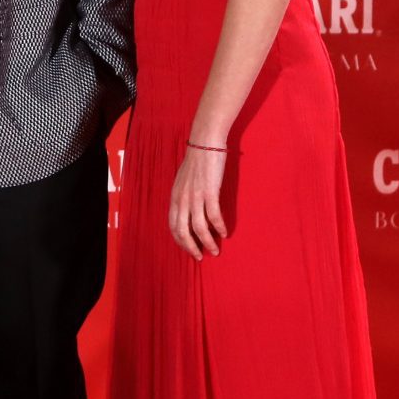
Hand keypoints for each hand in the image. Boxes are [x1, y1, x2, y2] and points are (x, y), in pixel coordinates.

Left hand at [168, 144, 228, 259]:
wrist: (205, 142)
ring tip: (215, 250)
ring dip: (207, 242)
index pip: (173, 226)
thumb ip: (184, 197)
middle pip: (183, 232)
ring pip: (198, 228)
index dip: (181, 242)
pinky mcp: (209, 192)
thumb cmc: (197, 161)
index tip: (190, 250)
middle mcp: (181, 199)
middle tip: (201, 256)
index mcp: (174, 198)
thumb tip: (189, 211)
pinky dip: (219, 227)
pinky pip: (213, 216)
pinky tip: (224, 233)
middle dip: (192, 248)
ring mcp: (195, 196)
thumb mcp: (183, 182)